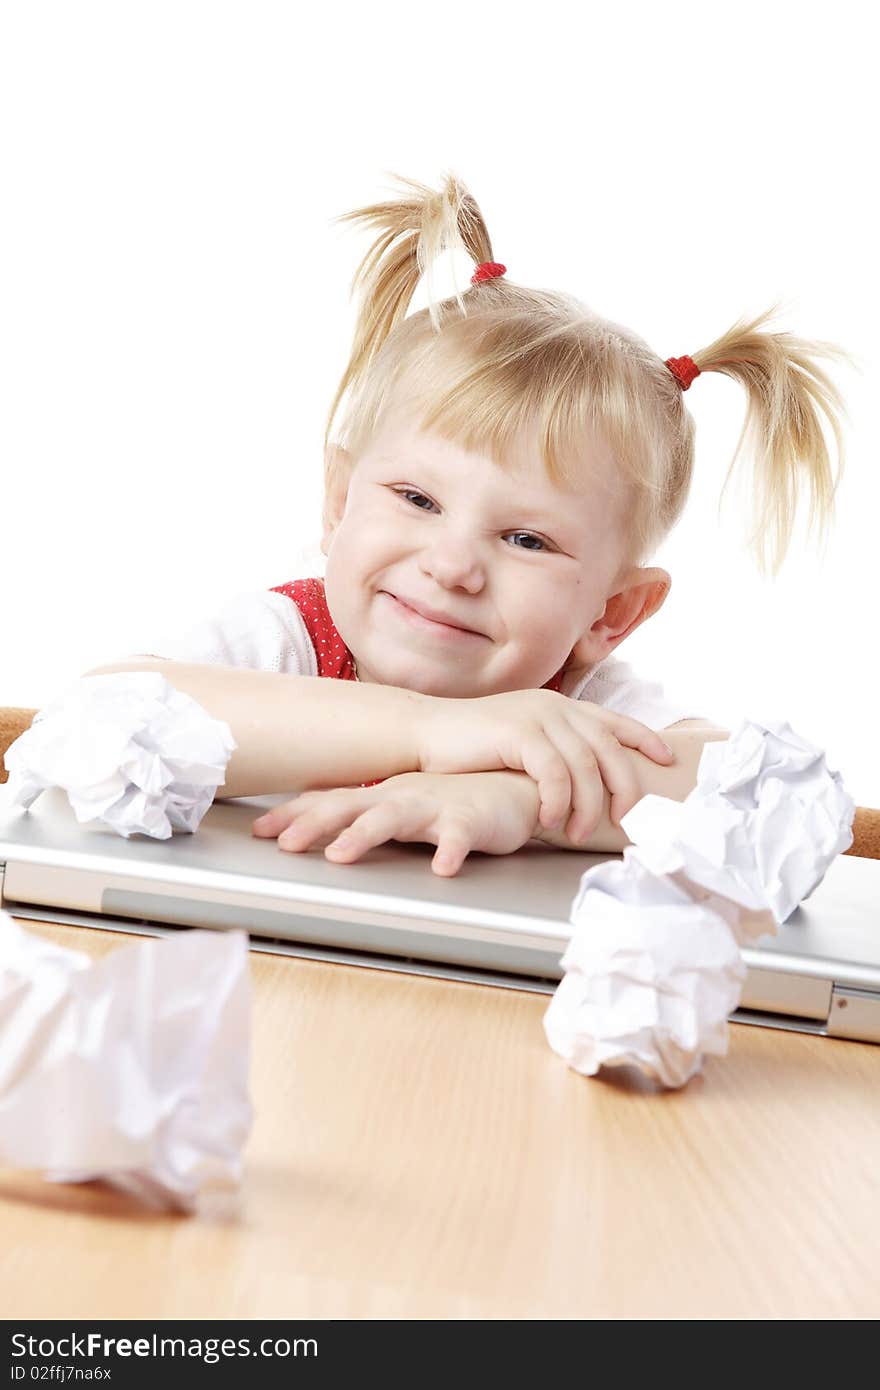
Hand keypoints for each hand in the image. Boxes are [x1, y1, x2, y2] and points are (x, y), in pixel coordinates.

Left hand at [251, 770, 541, 876]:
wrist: (512, 787)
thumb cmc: (450, 801)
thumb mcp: (397, 806)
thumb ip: (358, 816)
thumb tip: (308, 824)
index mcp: (381, 796)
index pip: (327, 803)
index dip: (292, 815)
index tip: (257, 831)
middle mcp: (400, 797)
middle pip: (350, 807)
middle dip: (314, 825)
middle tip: (286, 845)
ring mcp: (434, 807)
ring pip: (395, 819)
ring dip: (365, 835)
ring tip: (341, 855)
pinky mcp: (471, 821)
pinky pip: (460, 839)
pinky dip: (451, 853)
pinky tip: (442, 868)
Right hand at [418, 688, 674, 840]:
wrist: (426, 734)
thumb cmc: (471, 747)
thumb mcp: (521, 743)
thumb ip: (552, 753)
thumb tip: (580, 784)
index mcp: (560, 706)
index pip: (614, 720)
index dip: (645, 739)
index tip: (666, 760)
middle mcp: (555, 706)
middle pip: (609, 748)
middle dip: (623, 787)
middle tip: (624, 820)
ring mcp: (538, 716)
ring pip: (585, 764)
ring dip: (588, 805)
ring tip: (578, 833)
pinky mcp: (519, 733)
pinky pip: (554, 772)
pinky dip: (558, 801)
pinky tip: (550, 820)